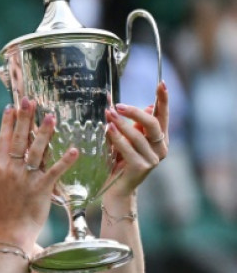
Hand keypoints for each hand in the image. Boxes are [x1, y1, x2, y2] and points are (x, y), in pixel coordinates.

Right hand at [0, 98, 78, 247]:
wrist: (13, 230)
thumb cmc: (4, 208)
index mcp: (0, 168)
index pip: (4, 140)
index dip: (8, 123)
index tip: (12, 106)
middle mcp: (13, 170)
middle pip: (19, 140)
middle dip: (25, 119)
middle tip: (30, 102)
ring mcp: (27, 179)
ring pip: (37, 151)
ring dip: (44, 133)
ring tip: (50, 117)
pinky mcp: (42, 188)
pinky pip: (55, 171)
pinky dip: (65, 160)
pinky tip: (74, 149)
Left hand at [104, 81, 169, 197]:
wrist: (117, 189)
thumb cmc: (120, 160)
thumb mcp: (128, 138)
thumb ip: (133, 123)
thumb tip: (143, 104)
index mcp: (160, 139)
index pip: (163, 115)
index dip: (163, 100)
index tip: (161, 83)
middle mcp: (161, 149)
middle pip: (153, 124)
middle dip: (135, 112)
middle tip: (117, 106)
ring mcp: (152, 159)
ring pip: (139, 136)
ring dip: (122, 124)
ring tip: (108, 114)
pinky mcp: (141, 168)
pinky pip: (128, 149)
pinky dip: (117, 138)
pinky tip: (108, 129)